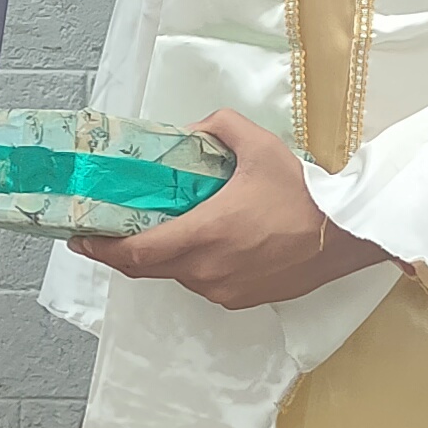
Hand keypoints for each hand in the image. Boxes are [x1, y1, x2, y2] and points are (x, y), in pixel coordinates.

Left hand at [71, 110, 386, 312]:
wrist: (349, 234)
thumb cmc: (304, 193)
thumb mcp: (257, 145)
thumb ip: (217, 127)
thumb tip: (191, 131)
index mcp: (204, 236)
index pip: (135, 254)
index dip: (100, 248)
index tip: (78, 237)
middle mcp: (207, 271)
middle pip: (147, 268)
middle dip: (122, 250)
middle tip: (105, 230)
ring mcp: (224, 290)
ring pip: (176, 276)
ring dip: (163, 256)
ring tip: (161, 227)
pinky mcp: (242, 299)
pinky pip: (203, 283)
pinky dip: (193, 265)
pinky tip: (203, 242)